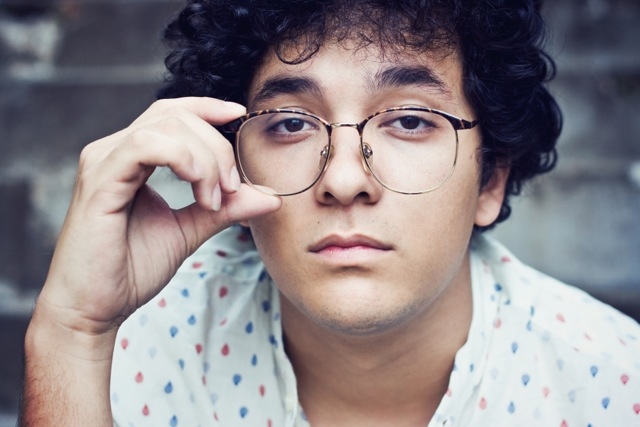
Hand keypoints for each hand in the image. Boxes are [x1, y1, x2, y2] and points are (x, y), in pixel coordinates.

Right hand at [33, 97, 280, 344]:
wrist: (93, 310)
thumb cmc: (130, 270)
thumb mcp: (189, 230)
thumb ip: (226, 208)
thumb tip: (271, 196)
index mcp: (131, 158)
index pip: (171, 113)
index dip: (208, 107)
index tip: (241, 115)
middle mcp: (114, 151)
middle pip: (176, 116)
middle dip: (217, 146)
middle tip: (233, 188)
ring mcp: (104, 162)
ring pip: (165, 125)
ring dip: (205, 157)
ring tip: (215, 198)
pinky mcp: (100, 182)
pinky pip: (146, 145)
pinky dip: (183, 158)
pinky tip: (200, 189)